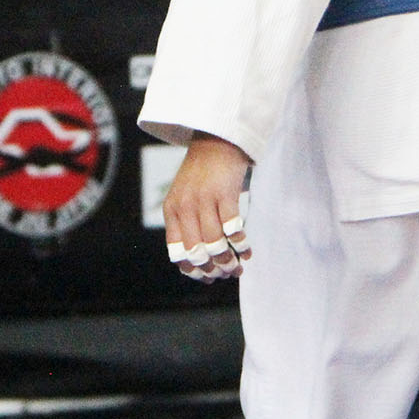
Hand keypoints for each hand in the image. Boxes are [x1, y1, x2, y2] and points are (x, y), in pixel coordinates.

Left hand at [162, 132, 252, 281]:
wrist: (216, 140)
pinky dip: (241, 244)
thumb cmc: (202, 173)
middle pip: (197, 252)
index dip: (193, 270)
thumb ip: (187, 224)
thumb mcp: (184, 197)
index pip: (177, 252)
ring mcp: (204, 200)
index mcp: (172, 211)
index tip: (208, 277)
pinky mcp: (224, 194)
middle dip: (213, 269)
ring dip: (228, 261)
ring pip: (214, 244)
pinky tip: (246, 250)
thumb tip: (200, 260)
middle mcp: (185, 207)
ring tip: (238, 266)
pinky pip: (233, 229)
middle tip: (227, 273)